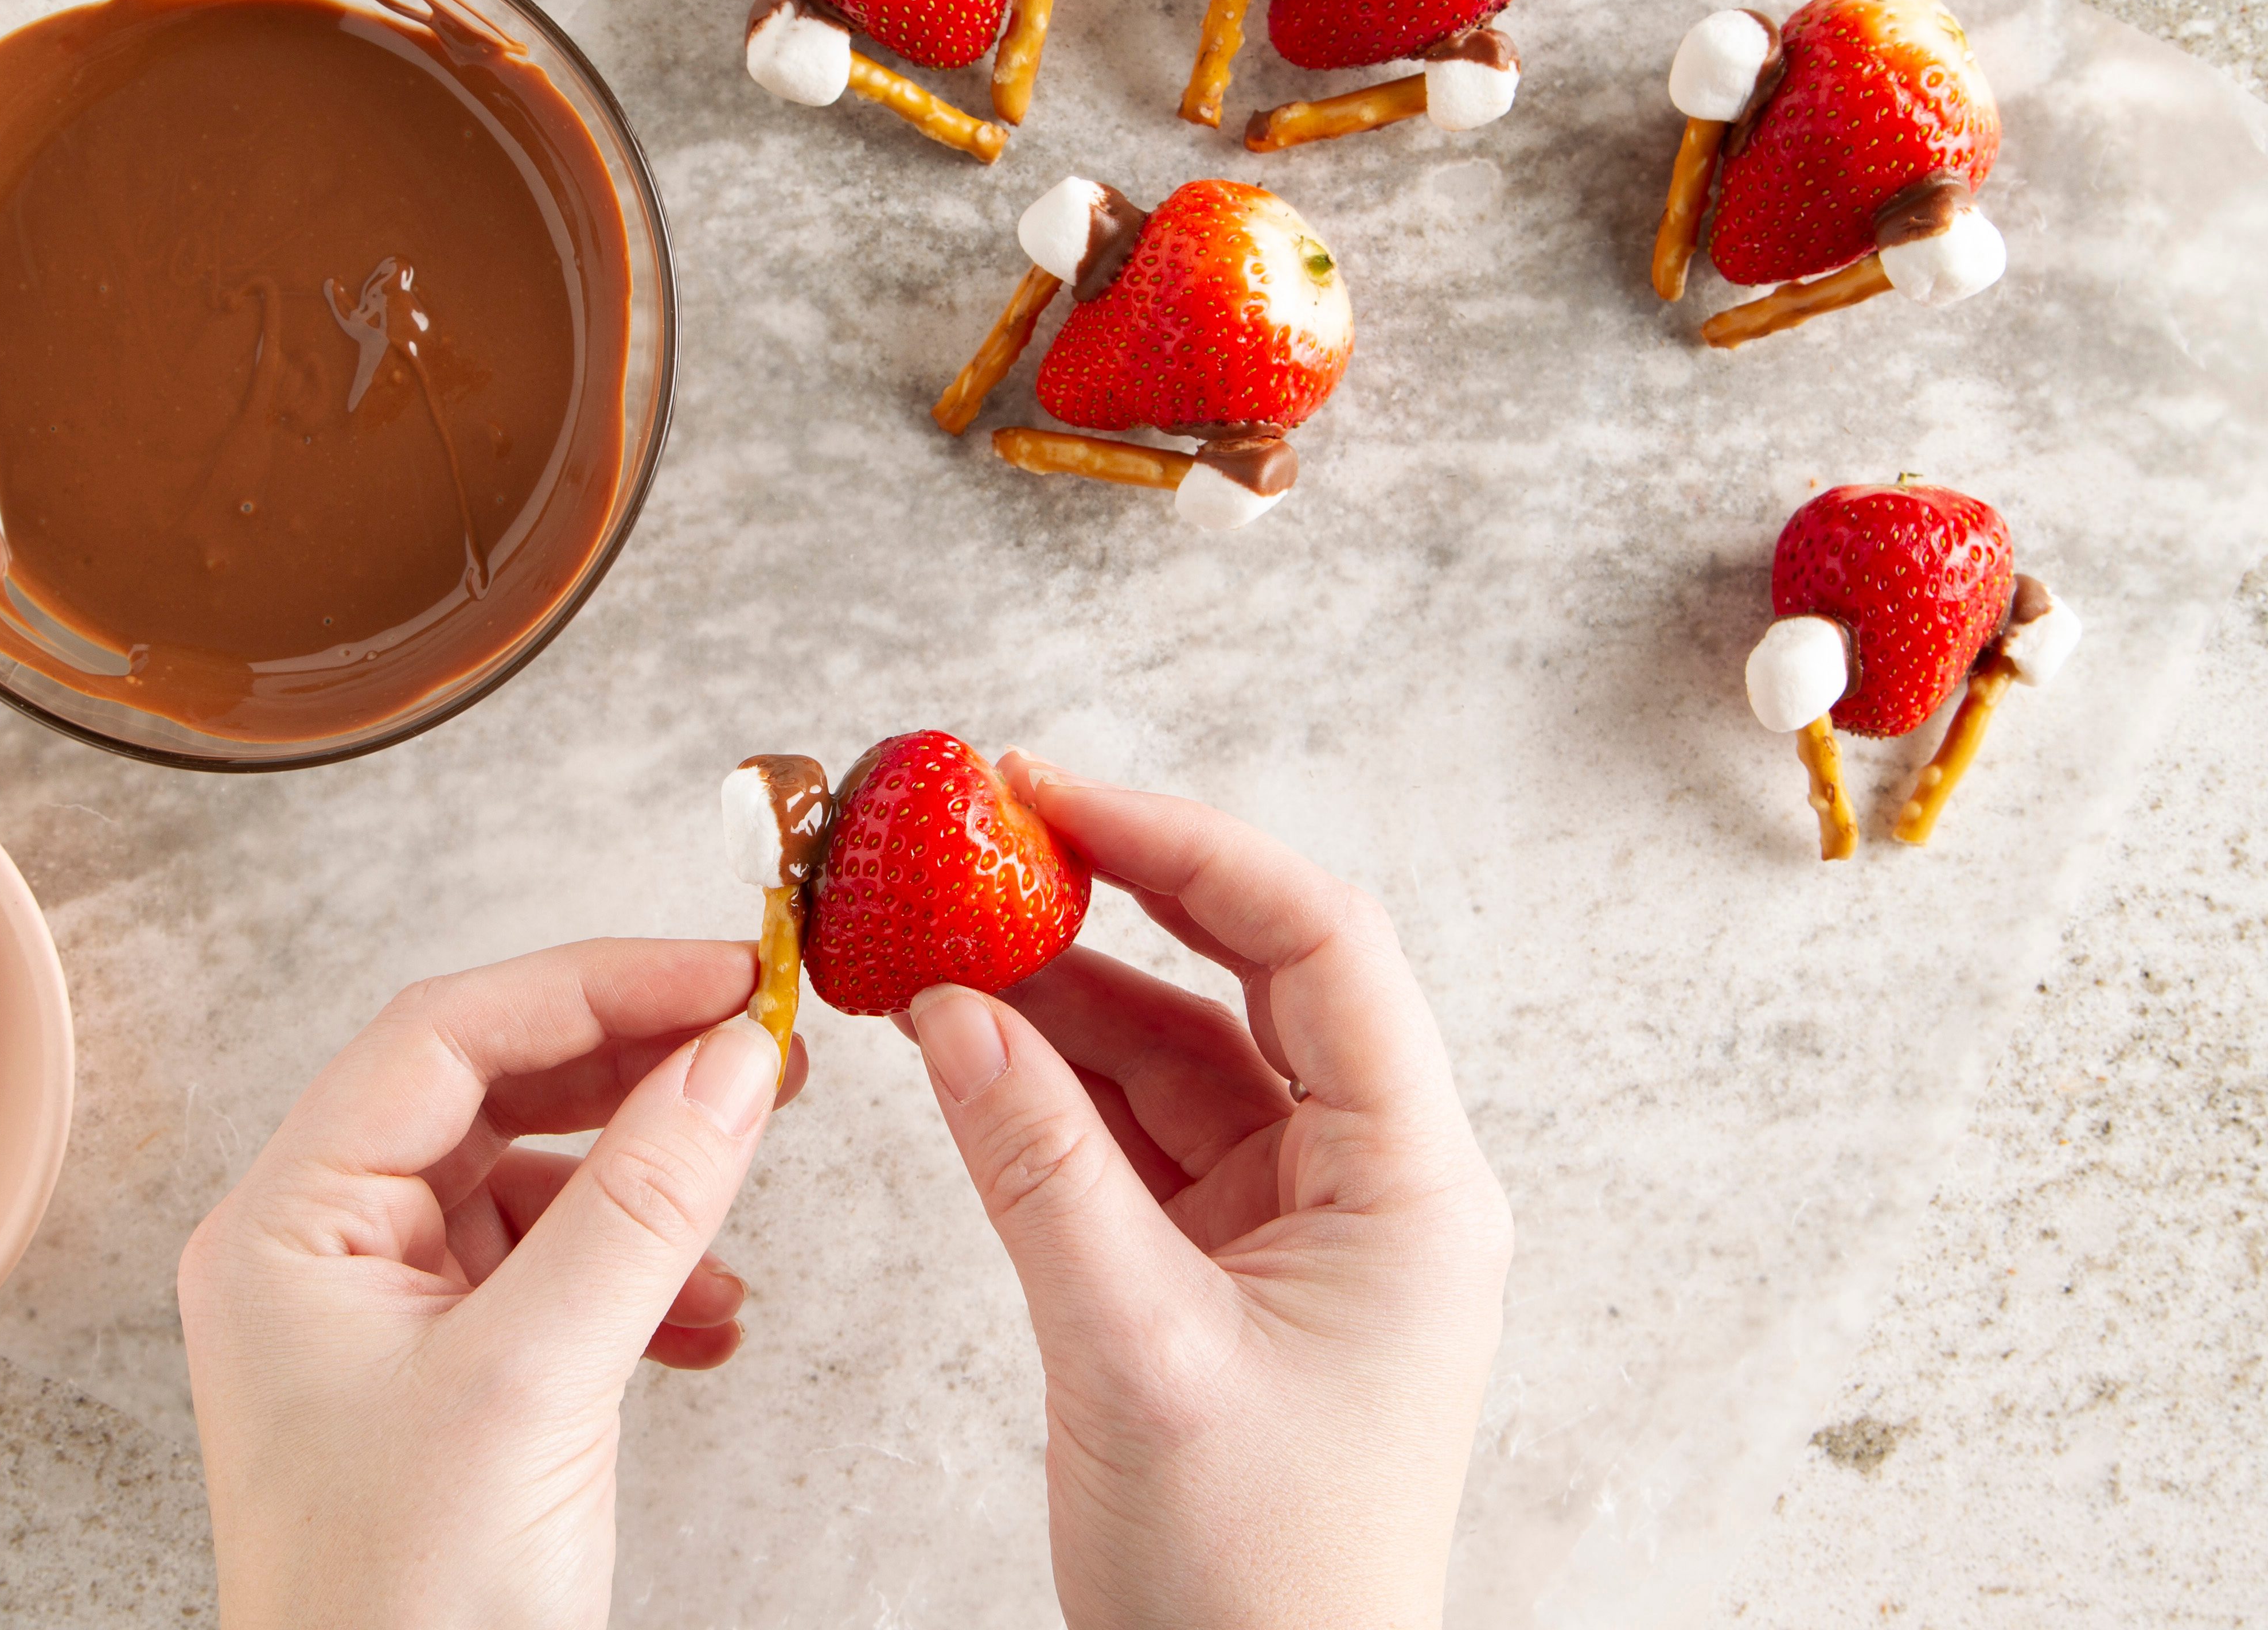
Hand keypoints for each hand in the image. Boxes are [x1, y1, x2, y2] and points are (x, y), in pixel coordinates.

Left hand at [179, 940, 802, 1629]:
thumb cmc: (404, 1611)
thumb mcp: (533, 1384)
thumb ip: (639, 1207)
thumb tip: (732, 1061)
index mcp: (288, 1226)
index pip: (443, 1036)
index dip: (592, 987)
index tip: (723, 977)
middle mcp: (322, 1252)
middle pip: (489, 1092)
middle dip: (632, 1070)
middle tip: (757, 1050)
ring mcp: (381, 1316)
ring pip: (534, 1183)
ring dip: (649, 1186)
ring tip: (743, 1193)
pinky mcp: (445, 1377)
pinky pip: (554, 1275)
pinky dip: (642, 1279)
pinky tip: (709, 1321)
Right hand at [900, 757, 1510, 1629]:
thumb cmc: (1254, 1583)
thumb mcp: (1136, 1354)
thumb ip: (1037, 1169)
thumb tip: (949, 1010)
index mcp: (1410, 1184)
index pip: (1317, 945)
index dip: (1186, 848)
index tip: (1054, 797)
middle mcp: (1367, 1179)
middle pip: (1245, 979)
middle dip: (1116, 899)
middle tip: (984, 836)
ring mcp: (1291, 1219)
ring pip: (1173, 1052)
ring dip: (1059, 994)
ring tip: (938, 933)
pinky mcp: (1219, 1264)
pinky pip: (1133, 1133)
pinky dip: (1047, 1085)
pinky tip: (964, 1038)